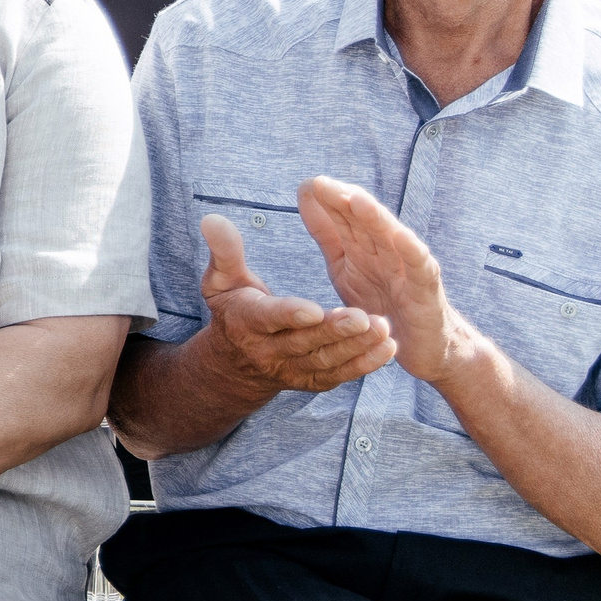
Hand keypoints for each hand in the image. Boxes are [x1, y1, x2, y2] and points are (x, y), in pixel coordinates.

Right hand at [196, 211, 395, 395]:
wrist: (235, 362)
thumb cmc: (232, 308)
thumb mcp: (220, 280)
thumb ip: (224, 252)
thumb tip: (213, 219)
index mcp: (246, 322)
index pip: (269, 318)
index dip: (290, 315)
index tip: (314, 309)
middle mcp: (268, 351)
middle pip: (304, 342)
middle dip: (334, 331)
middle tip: (363, 317)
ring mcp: (291, 369)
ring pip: (326, 360)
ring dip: (356, 347)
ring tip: (382, 328)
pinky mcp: (311, 380)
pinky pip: (339, 375)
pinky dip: (364, 364)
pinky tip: (387, 348)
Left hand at [298, 176, 476, 385]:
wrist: (422, 347)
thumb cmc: (381, 304)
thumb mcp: (344, 267)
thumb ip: (328, 234)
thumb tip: (305, 195)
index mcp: (363, 246)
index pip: (345, 217)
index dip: (328, 201)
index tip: (306, 185)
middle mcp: (386, 251)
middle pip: (365, 221)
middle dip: (345, 201)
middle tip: (322, 184)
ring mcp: (407, 268)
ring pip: (391, 238)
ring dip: (375, 218)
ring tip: (357, 200)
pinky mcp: (426, 290)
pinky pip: (420, 268)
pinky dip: (412, 251)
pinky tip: (401, 237)